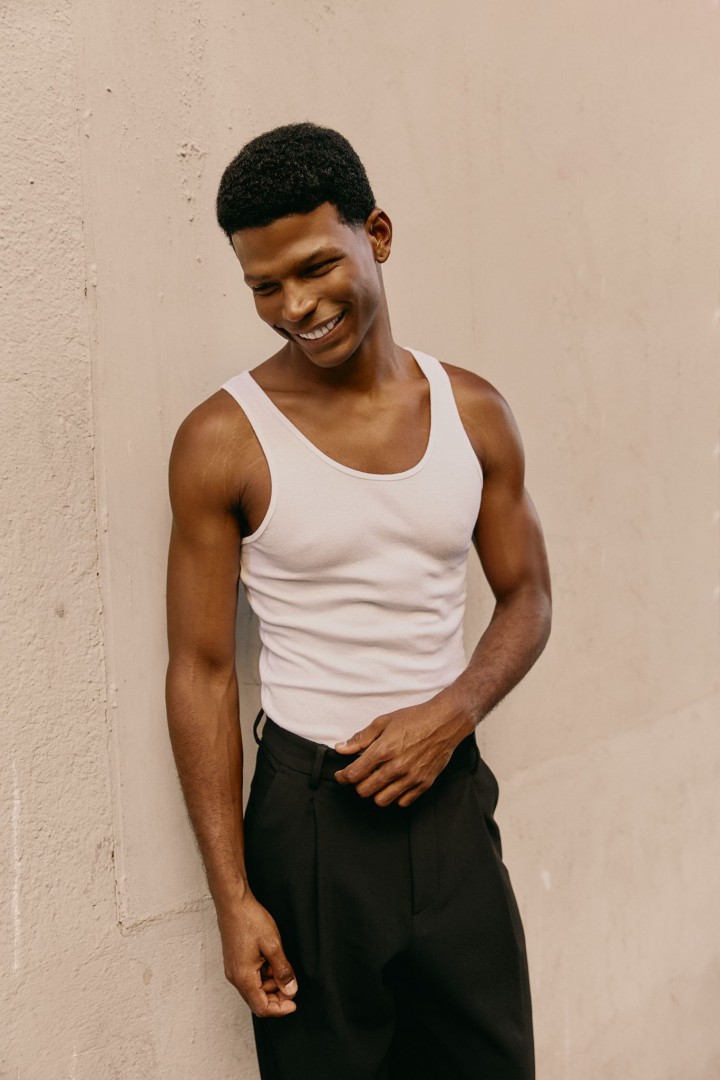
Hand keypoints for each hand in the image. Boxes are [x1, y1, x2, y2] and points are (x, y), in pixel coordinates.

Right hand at [216, 891, 297, 1016]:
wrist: (233, 903)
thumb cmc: (250, 920)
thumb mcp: (273, 945)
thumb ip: (283, 971)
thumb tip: (290, 990)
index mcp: (244, 977)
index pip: (262, 1007)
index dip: (279, 1009)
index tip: (294, 1004)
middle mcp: (235, 977)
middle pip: (258, 1000)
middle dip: (276, 997)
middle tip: (292, 984)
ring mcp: (234, 970)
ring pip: (255, 989)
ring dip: (271, 984)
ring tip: (282, 966)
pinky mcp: (235, 962)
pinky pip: (251, 977)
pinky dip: (263, 974)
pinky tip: (271, 960)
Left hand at [333, 696, 473, 806]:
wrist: (445, 722)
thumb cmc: (415, 719)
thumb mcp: (383, 722)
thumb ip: (361, 738)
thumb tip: (341, 749)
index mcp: (383, 750)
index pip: (354, 774)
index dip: (343, 776)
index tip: (341, 774)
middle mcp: (396, 767)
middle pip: (365, 790)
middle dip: (358, 784)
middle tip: (361, 775)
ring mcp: (411, 778)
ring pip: (382, 800)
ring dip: (375, 792)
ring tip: (378, 780)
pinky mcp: (424, 784)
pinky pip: (402, 802)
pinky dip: (395, 796)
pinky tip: (394, 783)